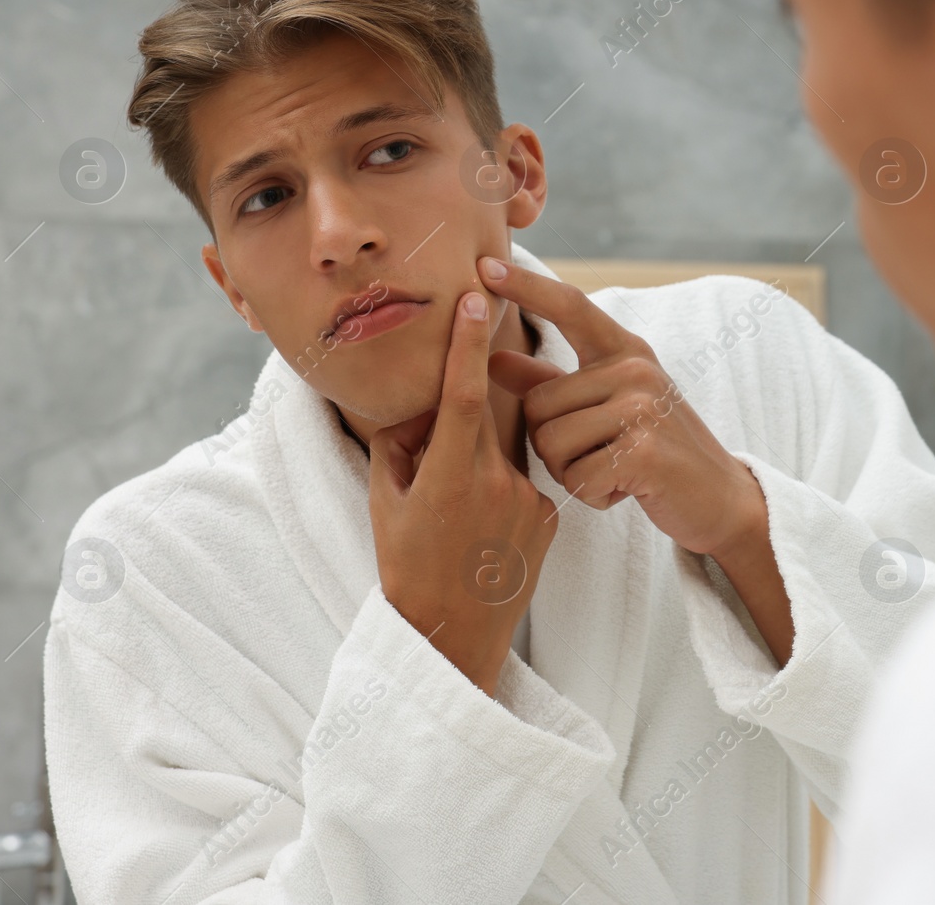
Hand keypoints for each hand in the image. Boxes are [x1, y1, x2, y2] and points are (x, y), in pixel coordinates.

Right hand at [367, 290, 558, 693]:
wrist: (453, 635)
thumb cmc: (406, 566)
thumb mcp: (385, 503)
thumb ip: (398, 445)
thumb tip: (414, 407)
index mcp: (449, 476)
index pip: (462, 395)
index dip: (468, 345)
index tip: (477, 300)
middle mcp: (495, 483)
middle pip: (487, 412)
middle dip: (469, 402)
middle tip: (447, 432)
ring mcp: (528, 500)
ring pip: (506, 448)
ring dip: (481, 456)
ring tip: (460, 510)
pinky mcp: (549, 517)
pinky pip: (524, 479)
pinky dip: (502, 488)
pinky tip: (484, 528)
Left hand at [476, 256, 766, 563]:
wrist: (719, 497)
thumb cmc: (653, 450)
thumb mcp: (606, 406)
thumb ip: (549, 381)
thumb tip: (492, 359)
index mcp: (625, 350)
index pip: (569, 306)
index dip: (526, 286)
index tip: (486, 264)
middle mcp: (635, 368)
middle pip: (537, 405)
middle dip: (552, 445)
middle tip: (599, 454)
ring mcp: (643, 406)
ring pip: (551, 444)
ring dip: (571, 472)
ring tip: (612, 470)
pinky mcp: (644, 451)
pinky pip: (576, 478)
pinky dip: (593, 496)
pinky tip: (625, 489)